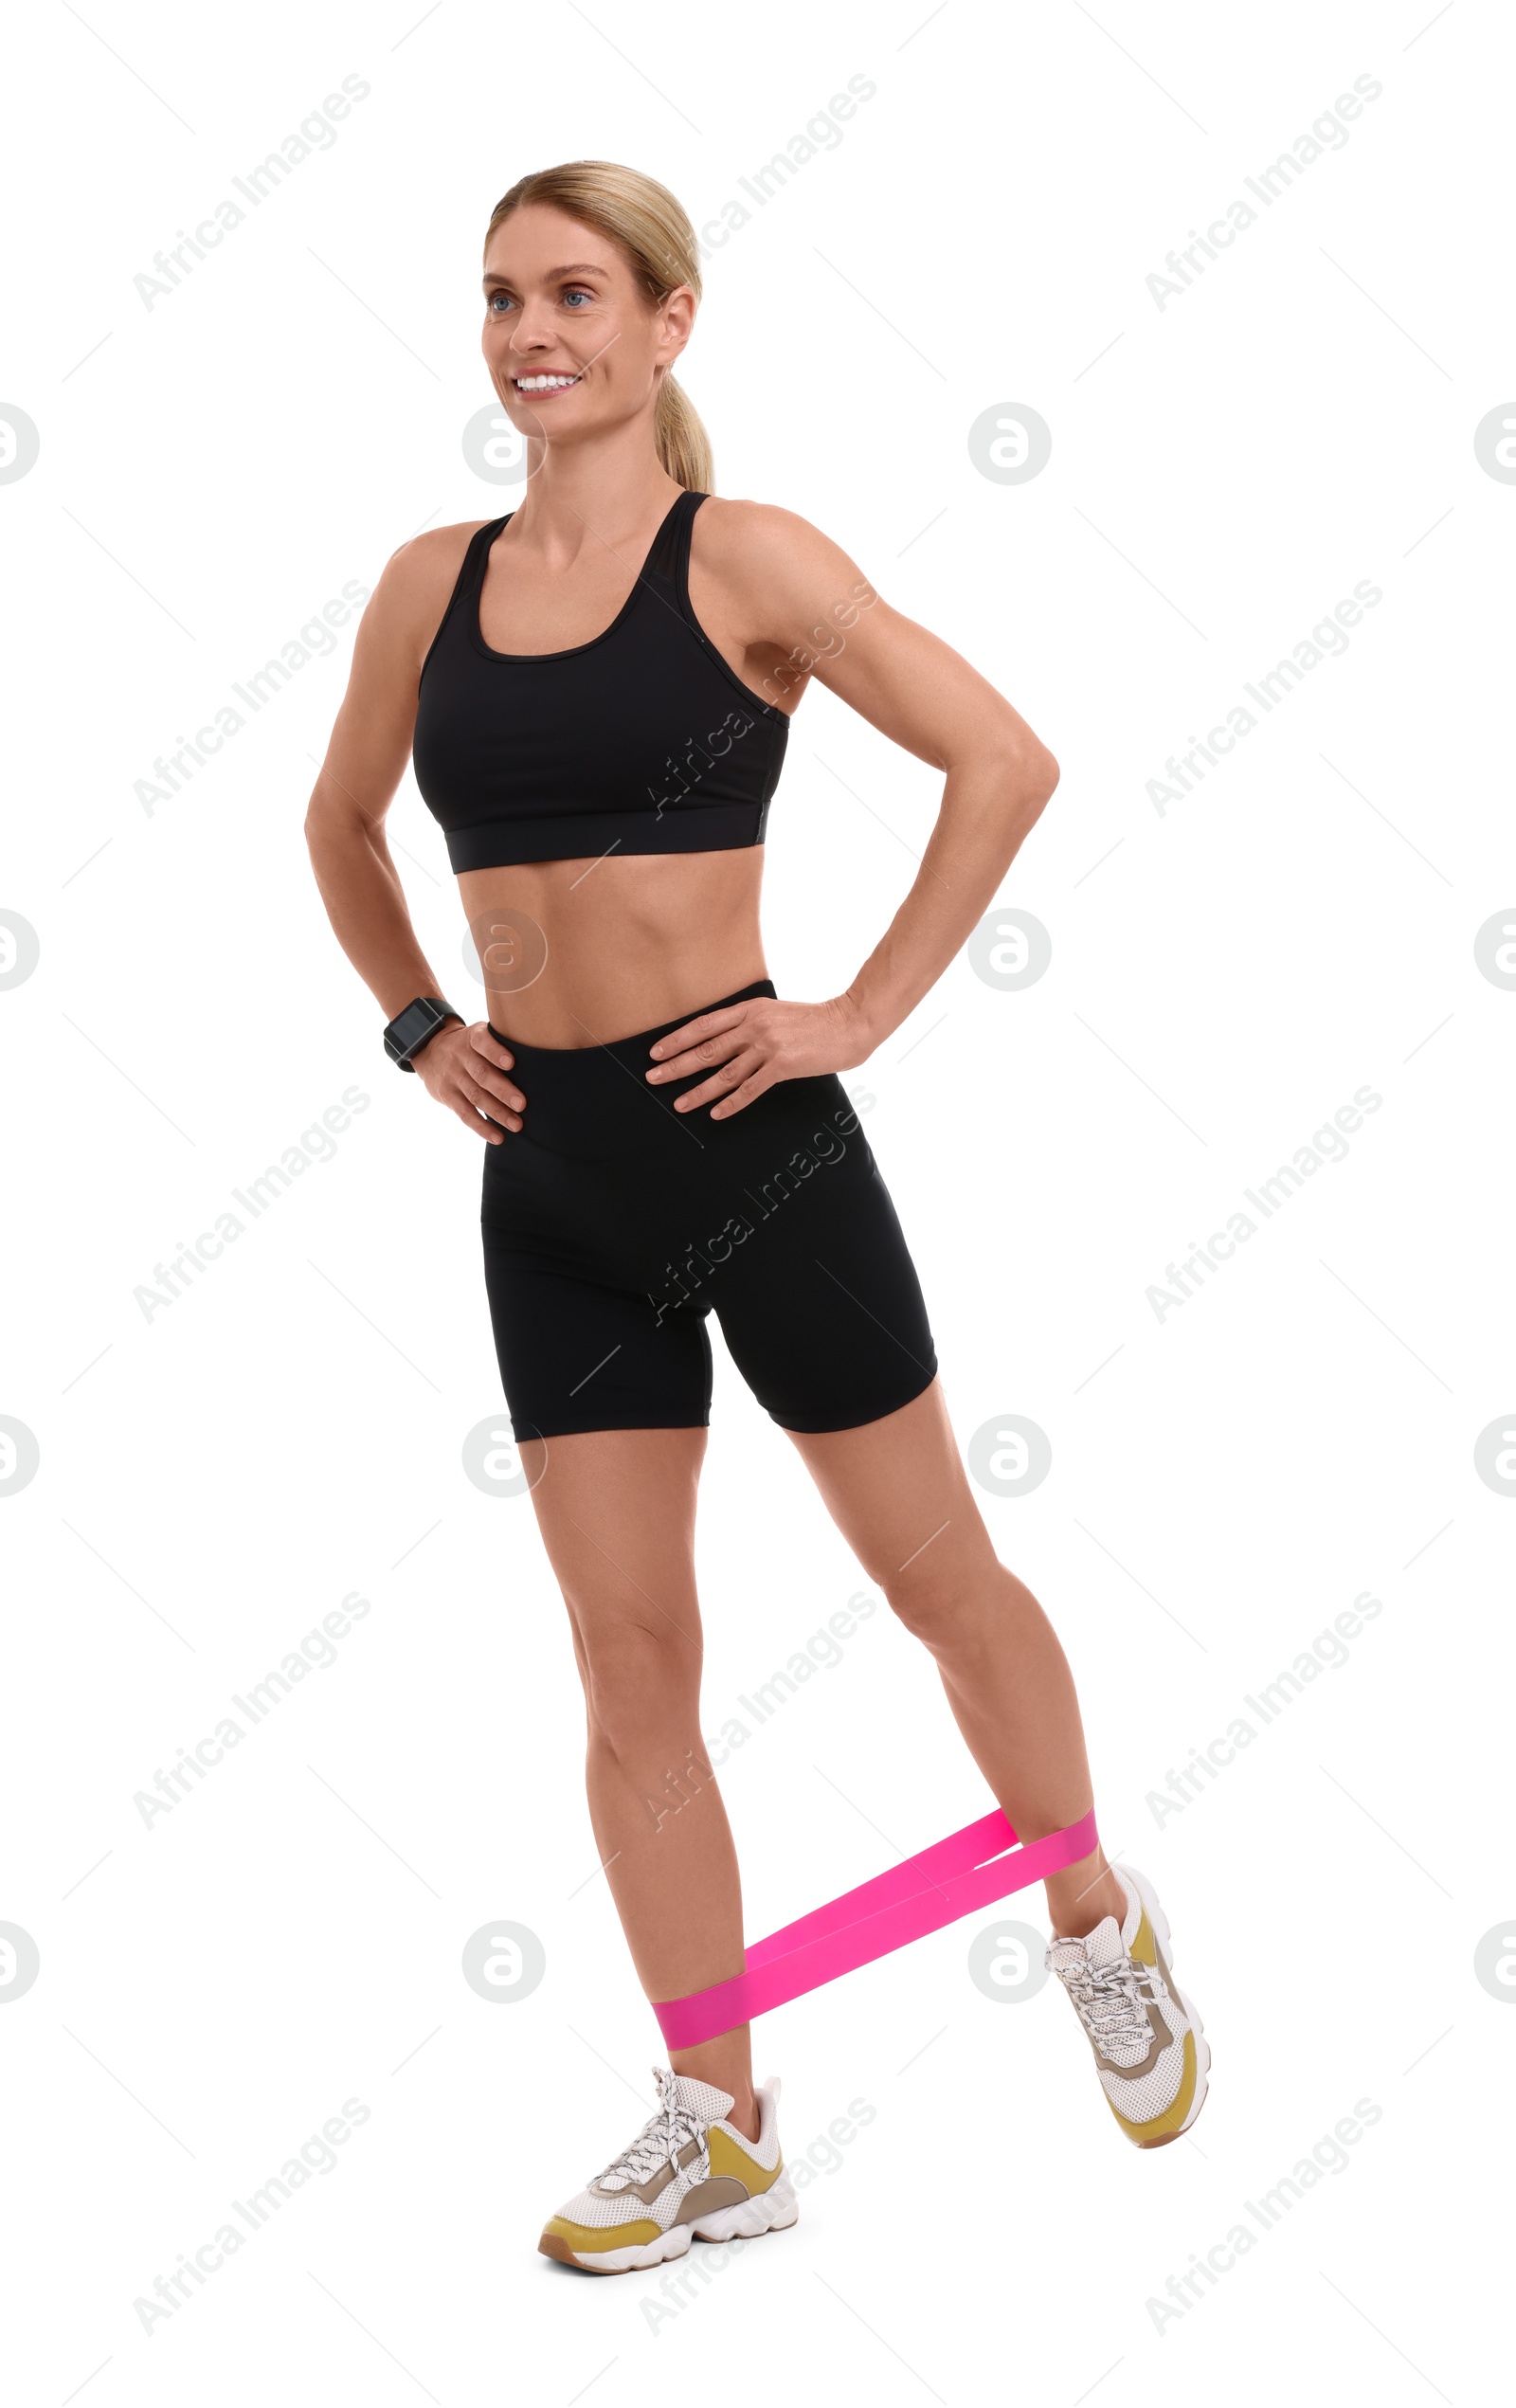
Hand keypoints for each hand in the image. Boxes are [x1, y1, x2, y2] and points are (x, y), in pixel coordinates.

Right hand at [412, 1019, 525, 1140]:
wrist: (430, 1050)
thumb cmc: (471, 1045)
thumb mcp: (480, 1034)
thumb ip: (501, 1042)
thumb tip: (539, 1058)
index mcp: (472, 1038)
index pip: (482, 1042)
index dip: (495, 1052)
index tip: (511, 1063)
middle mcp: (461, 1056)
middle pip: (482, 1074)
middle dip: (502, 1090)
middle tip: (522, 1104)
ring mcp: (453, 1077)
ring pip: (475, 1096)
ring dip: (497, 1112)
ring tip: (516, 1125)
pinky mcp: (447, 1095)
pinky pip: (464, 1113)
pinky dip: (482, 1127)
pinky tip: (498, 1137)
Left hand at [646, 993, 872, 1118]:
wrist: (849, 1023)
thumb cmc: (816, 1020)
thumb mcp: (777, 1012)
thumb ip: (753, 1023)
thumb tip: (728, 1041)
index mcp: (750, 1009)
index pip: (704, 1025)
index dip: (677, 1039)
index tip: (656, 1051)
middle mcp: (754, 1025)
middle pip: (706, 1049)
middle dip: (676, 1065)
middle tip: (653, 1078)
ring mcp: (768, 1045)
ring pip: (724, 1073)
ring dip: (698, 1091)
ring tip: (679, 1104)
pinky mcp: (783, 1065)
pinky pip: (750, 1089)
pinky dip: (731, 1103)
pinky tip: (716, 1114)